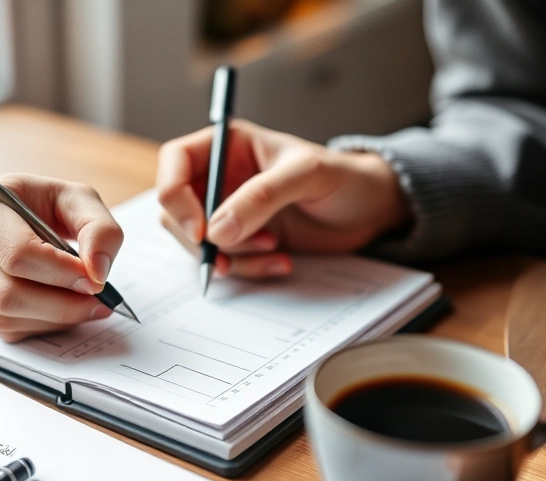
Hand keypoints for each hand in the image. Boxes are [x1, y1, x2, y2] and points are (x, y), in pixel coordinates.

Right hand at [0, 174, 123, 341]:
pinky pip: (9, 328)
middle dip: (61, 302)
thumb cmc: (53, 205)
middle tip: (97, 295)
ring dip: (56, 316)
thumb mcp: (83, 202)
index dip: (59, 271)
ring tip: (88, 301)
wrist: (36, 217)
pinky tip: (65, 305)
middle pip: (6, 292)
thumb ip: (100, 230)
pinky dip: (45, 324)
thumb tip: (96, 272)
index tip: (93, 278)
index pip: (15, 252)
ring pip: (6, 315)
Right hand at [156, 120, 409, 277]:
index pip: (174, 161)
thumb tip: (217, 231)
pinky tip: (281, 262)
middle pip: (176, 210)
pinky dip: (248, 269)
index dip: (176, 196)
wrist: (370, 211)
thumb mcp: (306, 175)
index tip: (200, 229)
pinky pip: (225, 262)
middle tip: (229, 253)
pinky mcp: (244, 241)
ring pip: (198, 242)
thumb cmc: (344, 178)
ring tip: (274, 249)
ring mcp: (229, 212)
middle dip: (201, 238)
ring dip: (230, 256)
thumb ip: (262, 197)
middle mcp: (221, 177)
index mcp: (228, 145)